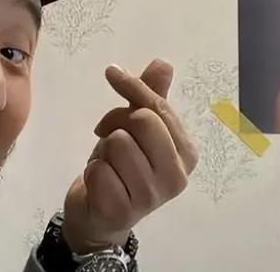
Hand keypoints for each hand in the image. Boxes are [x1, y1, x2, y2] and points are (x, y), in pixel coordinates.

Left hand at [61, 59, 197, 253]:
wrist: (101, 216)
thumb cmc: (124, 166)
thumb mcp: (139, 128)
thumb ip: (152, 96)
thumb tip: (164, 64)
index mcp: (187, 153)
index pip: (158, 107)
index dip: (133, 87)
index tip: (112, 72)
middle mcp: (176, 176)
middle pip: (141, 121)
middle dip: (117, 123)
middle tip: (108, 135)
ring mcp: (151, 196)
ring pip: (117, 143)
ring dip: (103, 150)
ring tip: (108, 164)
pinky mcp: (123, 211)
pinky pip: (99, 169)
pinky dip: (92, 171)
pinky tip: (100, 183)